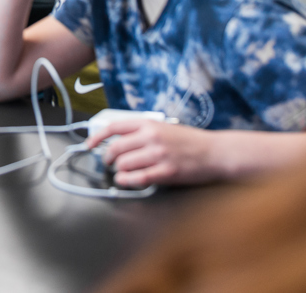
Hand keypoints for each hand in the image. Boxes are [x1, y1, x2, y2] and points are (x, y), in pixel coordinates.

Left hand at [88, 119, 222, 186]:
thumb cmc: (191, 141)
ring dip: (118, 171)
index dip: (97, 136)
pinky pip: (137, 178)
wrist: (215, 153)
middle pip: (115, 148)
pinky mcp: (165, 172)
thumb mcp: (165, 128)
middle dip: (107, 158)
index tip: (90, 144)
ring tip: (121, 173)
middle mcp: (151, 137)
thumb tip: (119, 140)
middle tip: (108, 163)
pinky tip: (126, 180)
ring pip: (123, 164)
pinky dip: (127, 181)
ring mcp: (158, 155)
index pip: (114, 126)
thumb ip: (143, 132)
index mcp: (150, 124)